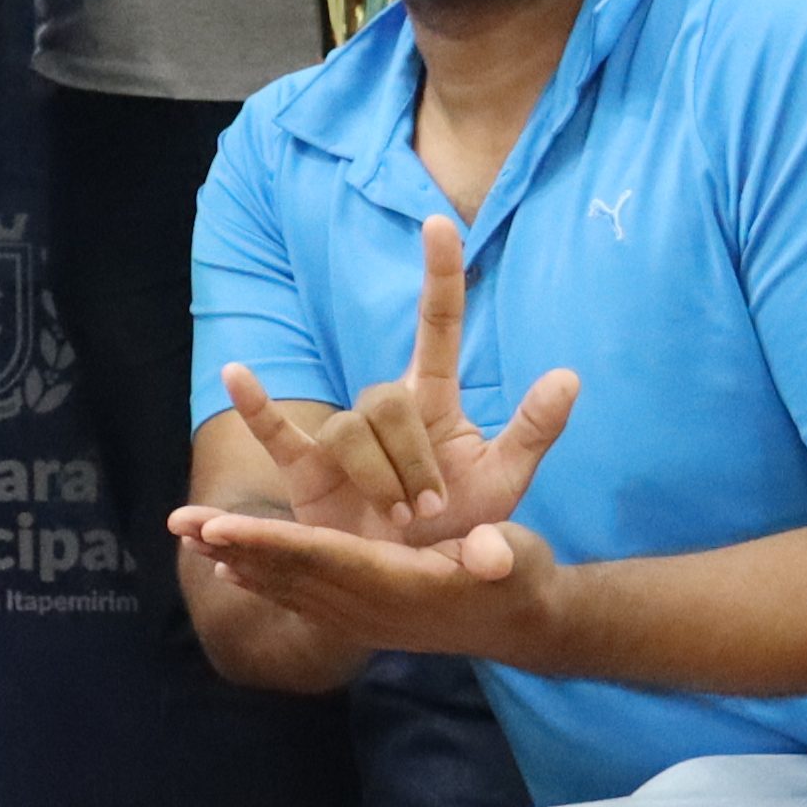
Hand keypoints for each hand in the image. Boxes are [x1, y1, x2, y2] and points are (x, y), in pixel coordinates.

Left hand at [168, 503, 571, 665]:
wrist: (522, 624)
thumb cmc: (520, 577)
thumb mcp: (517, 558)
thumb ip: (500, 554)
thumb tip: (490, 553)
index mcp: (400, 583)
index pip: (323, 558)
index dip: (271, 542)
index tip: (223, 527)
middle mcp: (371, 607)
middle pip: (291, 572)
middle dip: (234, 547)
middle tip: (181, 525)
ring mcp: (363, 617)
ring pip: (288, 586)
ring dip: (236, 562)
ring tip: (188, 540)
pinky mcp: (362, 617)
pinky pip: (300, 598)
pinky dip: (262, 582)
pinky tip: (228, 571)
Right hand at [204, 214, 577, 551]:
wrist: (416, 583)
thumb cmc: (460, 527)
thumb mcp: (505, 481)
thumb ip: (534, 430)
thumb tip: (570, 376)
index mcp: (435, 402)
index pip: (438, 325)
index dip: (439, 275)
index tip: (439, 222)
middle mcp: (386, 410)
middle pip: (387, 401)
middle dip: (412, 460)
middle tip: (432, 513)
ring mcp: (343, 437)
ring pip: (349, 431)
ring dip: (376, 478)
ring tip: (399, 523)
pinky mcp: (307, 470)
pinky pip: (276, 433)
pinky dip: (256, 405)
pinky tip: (236, 373)